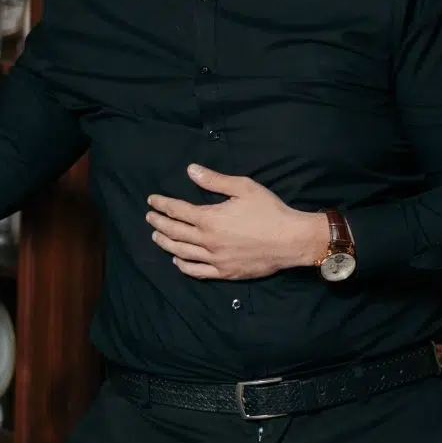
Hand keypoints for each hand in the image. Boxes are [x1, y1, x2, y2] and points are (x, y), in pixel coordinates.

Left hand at [145, 165, 330, 280]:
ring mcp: (215, 259)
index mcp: (209, 219)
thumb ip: (214, 180)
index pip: (177, 210)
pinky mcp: (225, 272)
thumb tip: (191, 170)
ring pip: (181, 252)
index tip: (152, 200)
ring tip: (157, 236)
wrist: (291, 240)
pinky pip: (197, 271)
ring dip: (165, 243)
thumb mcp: (244, 188)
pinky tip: (177, 260)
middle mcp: (207, 241)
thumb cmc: (270, 211)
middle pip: (174, 232)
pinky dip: (183, 265)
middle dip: (158, 223)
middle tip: (149, 217)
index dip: (162, 204)